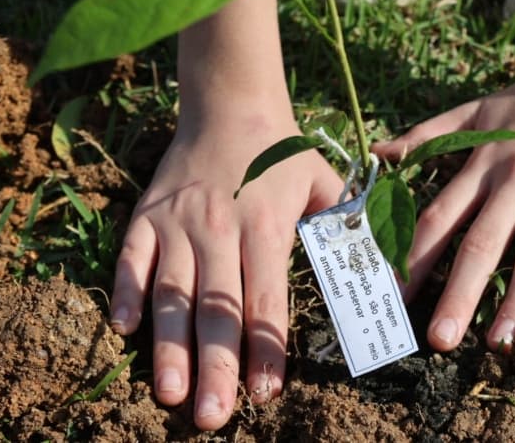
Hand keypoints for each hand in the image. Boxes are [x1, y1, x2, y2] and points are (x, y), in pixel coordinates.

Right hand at [108, 103, 341, 430]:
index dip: (266, 347)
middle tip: (212, 417)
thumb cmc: (284, 155)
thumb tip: (392, 272)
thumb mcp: (327, 184)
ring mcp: (177, 223)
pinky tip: (122, 331)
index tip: (267, 392)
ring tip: (169, 393)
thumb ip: (353, 227)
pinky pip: (132, 258)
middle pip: (216, 307)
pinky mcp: (146, 216)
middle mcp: (219, 228)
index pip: (266, 298)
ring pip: (170, 292)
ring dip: (168, 345)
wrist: (230, 103)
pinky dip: (125, 292)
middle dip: (214, 366)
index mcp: (266, 226)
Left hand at [374, 61, 514, 351]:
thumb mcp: (475, 111)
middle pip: (483, 241)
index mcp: (482, 164)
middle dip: (458, 292)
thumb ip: (427, 134)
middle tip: (437, 339)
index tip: (391, 297)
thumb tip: (377, 152)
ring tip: (499, 340)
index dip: (412, 257)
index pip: (439, 217)